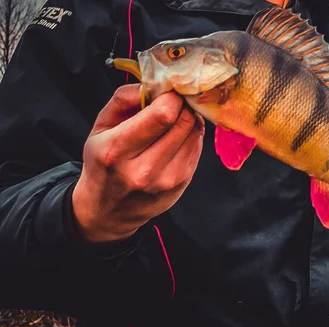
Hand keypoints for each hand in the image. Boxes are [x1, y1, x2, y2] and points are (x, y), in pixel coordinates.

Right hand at [72, 84, 204, 243]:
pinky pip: (197, 148)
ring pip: (195, 134)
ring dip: (189, 119)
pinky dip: (190, 136)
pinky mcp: (181, 185)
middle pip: (184, 122)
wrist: (108, 210)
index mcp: (117, 150)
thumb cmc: (102, 163)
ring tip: (173, 119)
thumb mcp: (100, 127)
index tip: (168, 91)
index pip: (163, 115)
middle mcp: (144, 169)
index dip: (171, 96)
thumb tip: (154, 83)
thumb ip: (124, 99)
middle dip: (182, 105)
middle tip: (175, 101)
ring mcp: (166, 181)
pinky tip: (176, 137)